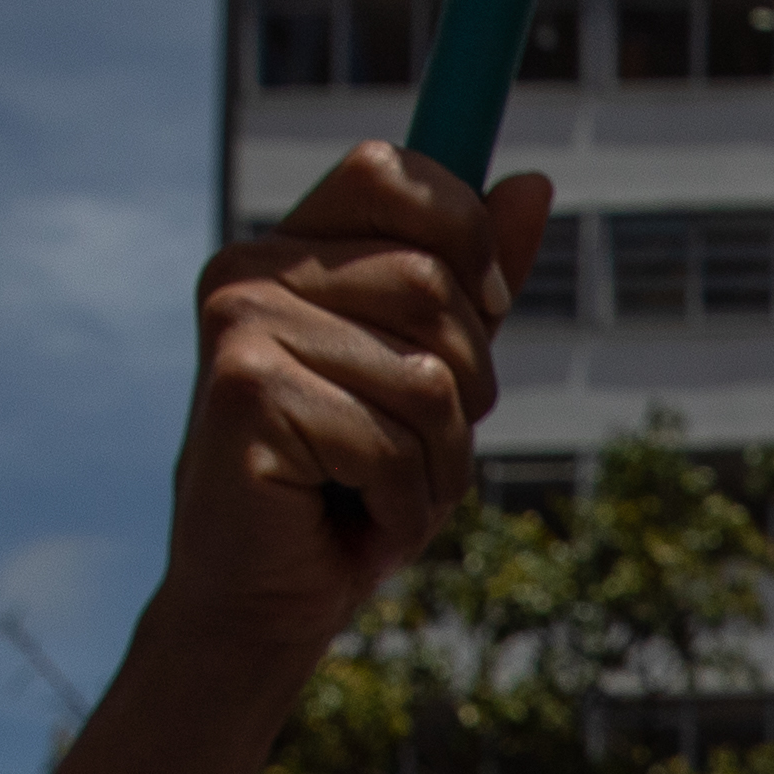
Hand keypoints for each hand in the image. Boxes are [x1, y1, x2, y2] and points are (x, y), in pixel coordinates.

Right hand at [148, 143, 554, 671]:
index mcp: (291, 251)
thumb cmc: (351, 490)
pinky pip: (392, 443)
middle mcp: (251, 271)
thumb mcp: (434, 379)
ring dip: (438, 461)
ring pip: (426, 376)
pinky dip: (402, 504)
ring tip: (382, 490)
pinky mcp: (247, 395)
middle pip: (432, 283)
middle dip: (467, 388)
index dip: (464, 237)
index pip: (391, 172)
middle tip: (417, 446)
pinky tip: (351, 519)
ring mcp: (241, 327)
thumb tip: (532, 183)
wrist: (264, 601)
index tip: (482, 310)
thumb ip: (475, 287)